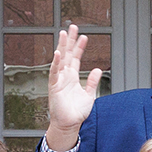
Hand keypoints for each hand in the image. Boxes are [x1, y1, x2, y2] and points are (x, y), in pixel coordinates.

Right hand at [44, 24, 102, 150]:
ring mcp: (59, 80)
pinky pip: (54, 73)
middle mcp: (65, 76)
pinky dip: (55, 63)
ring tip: (64, 33)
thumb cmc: (77, 113)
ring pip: (60, 59)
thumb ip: (93, 82)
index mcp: (73, 77)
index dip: (80, 47)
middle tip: (73, 27)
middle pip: (68, 54)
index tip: (84, 36)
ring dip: (62, 46)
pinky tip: (58, 53)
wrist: (69, 124)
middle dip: (70, 41)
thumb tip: (98, 69)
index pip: (76, 58)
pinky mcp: (54, 87)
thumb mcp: (89, 95)